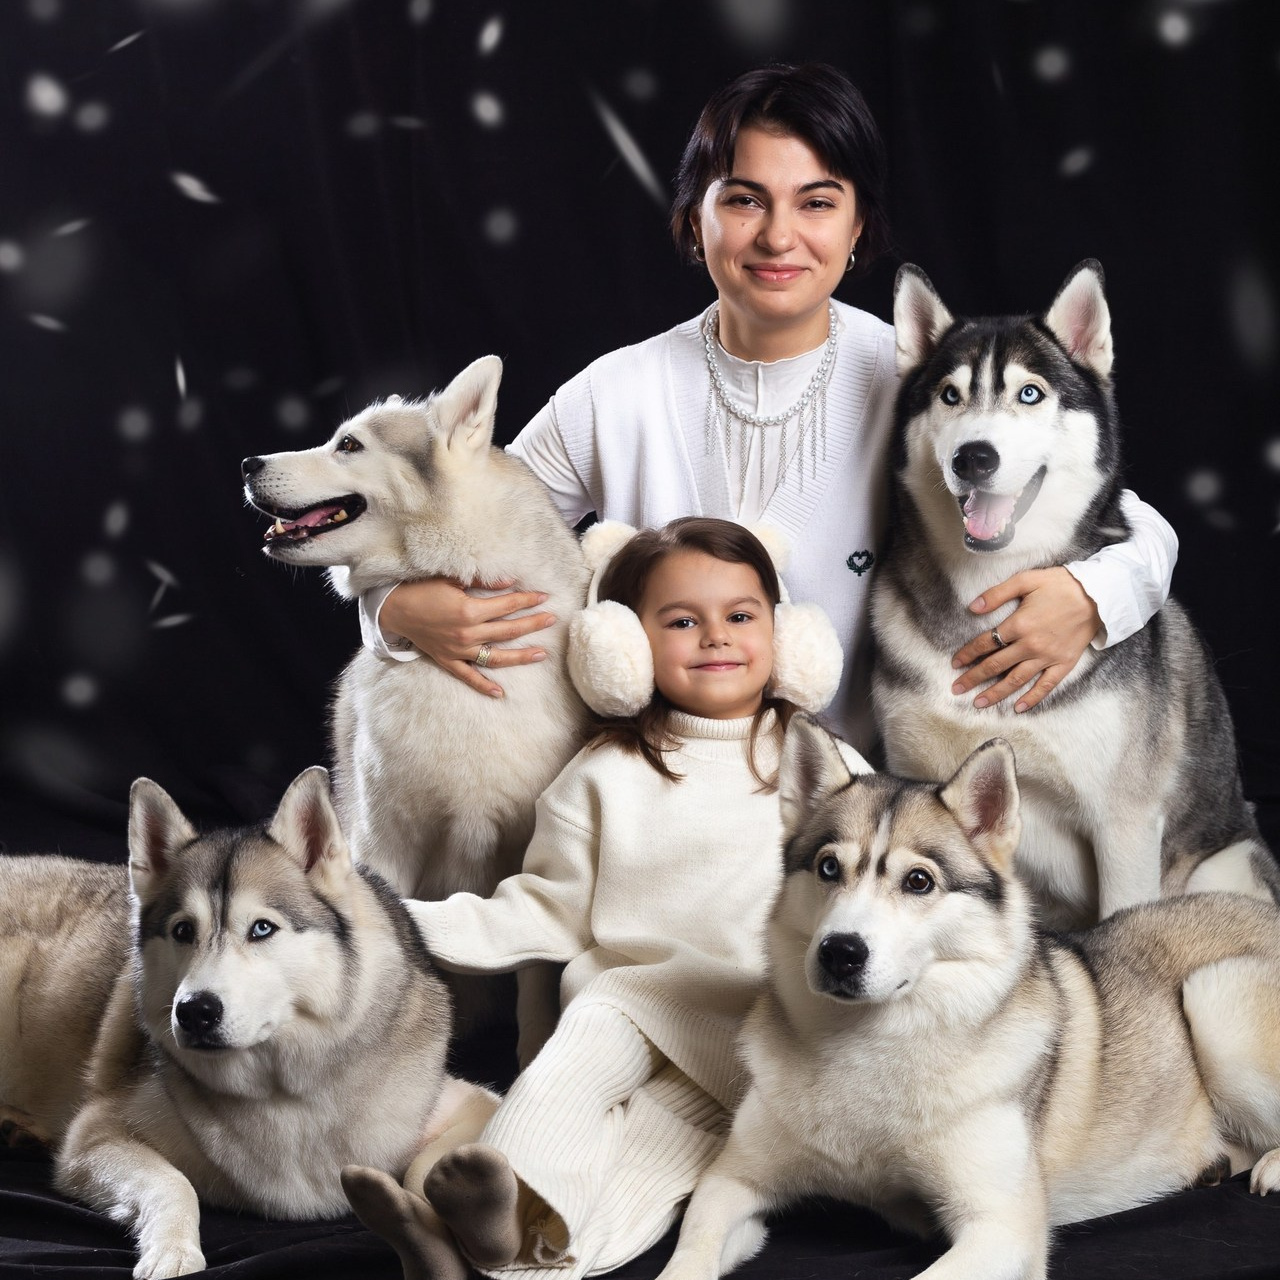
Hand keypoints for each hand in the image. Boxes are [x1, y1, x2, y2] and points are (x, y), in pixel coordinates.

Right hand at [380, 577, 555, 697]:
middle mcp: (467, 633)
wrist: (395, 610)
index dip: (527, 600)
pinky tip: (500, 693)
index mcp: (469, 611)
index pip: (507, 606)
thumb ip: (483, 582)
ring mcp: (459, 650)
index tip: (544, 597)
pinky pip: (469, 677)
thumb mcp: (453, 580)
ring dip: (521, 657)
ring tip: (542, 654)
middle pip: (508, 630)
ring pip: (496, 657)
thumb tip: (510, 582)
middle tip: (551, 620)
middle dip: (532, 624)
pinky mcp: (449, 661)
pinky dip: (484, 686)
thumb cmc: (423, 590)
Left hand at [950, 567, 1100, 712]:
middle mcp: (1030, 645)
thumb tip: (972, 607)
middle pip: (995, 665)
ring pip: (1016, 680)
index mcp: (1019, 625)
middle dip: (974, 678)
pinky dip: (1032, 698)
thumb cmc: (1061, 585)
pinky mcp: (1064, 663)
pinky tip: (1018, 708)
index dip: (968, 654)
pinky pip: (1046, 685)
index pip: (985, 643)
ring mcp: (1048, 657)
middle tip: (956, 689)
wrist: (1099, 595)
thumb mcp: (1026, 580)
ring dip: (996, 693)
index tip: (955, 663)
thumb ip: (997, 594)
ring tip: (978, 703)